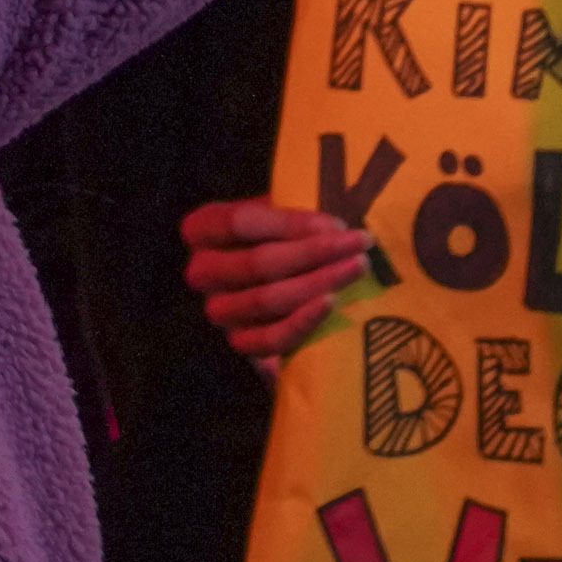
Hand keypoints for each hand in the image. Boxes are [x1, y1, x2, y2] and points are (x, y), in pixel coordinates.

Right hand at [179, 198, 372, 367]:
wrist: (273, 285)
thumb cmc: (280, 239)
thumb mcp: (277, 216)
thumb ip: (294, 216)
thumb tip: (336, 225)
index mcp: (202, 229)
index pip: (239, 222)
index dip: (291, 223)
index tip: (337, 224)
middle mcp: (202, 271)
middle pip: (257, 262)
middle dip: (315, 253)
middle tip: (360, 245)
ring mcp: (219, 311)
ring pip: (266, 299)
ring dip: (317, 283)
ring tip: (357, 269)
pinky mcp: (240, 344)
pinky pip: (269, 339)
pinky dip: (302, 322)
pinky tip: (331, 303)